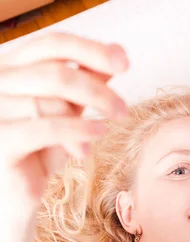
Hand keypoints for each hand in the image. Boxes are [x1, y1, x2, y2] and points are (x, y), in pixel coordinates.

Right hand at [0, 33, 128, 211]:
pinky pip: (46, 128)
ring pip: (51, 100)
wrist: (15, 195)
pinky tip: (96, 133)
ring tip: (103, 130)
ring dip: (88, 116)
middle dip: (98, 91)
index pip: (52, 43)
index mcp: (10, 66)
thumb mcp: (69, 111)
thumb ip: (87, 82)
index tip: (124, 62)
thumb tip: (117, 53)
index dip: (91, 49)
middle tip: (122, 109)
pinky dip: (78, 130)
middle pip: (56, 71)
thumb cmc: (40, 150)